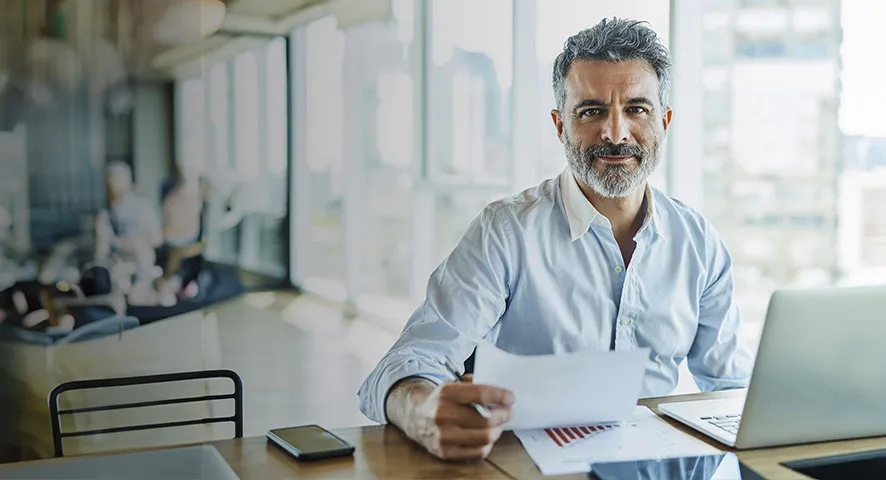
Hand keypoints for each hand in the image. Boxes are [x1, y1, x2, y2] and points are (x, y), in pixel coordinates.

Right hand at [392, 377, 514, 461]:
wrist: (415, 416)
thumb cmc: (441, 400)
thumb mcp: (453, 384)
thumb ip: (475, 385)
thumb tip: (501, 393)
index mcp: (446, 393)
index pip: (481, 394)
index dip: (501, 396)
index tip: (510, 397)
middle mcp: (443, 414)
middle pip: (486, 419)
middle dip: (504, 415)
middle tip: (509, 412)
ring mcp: (444, 436)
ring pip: (485, 437)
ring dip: (498, 430)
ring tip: (499, 424)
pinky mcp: (445, 452)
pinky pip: (477, 452)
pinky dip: (488, 445)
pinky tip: (487, 437)